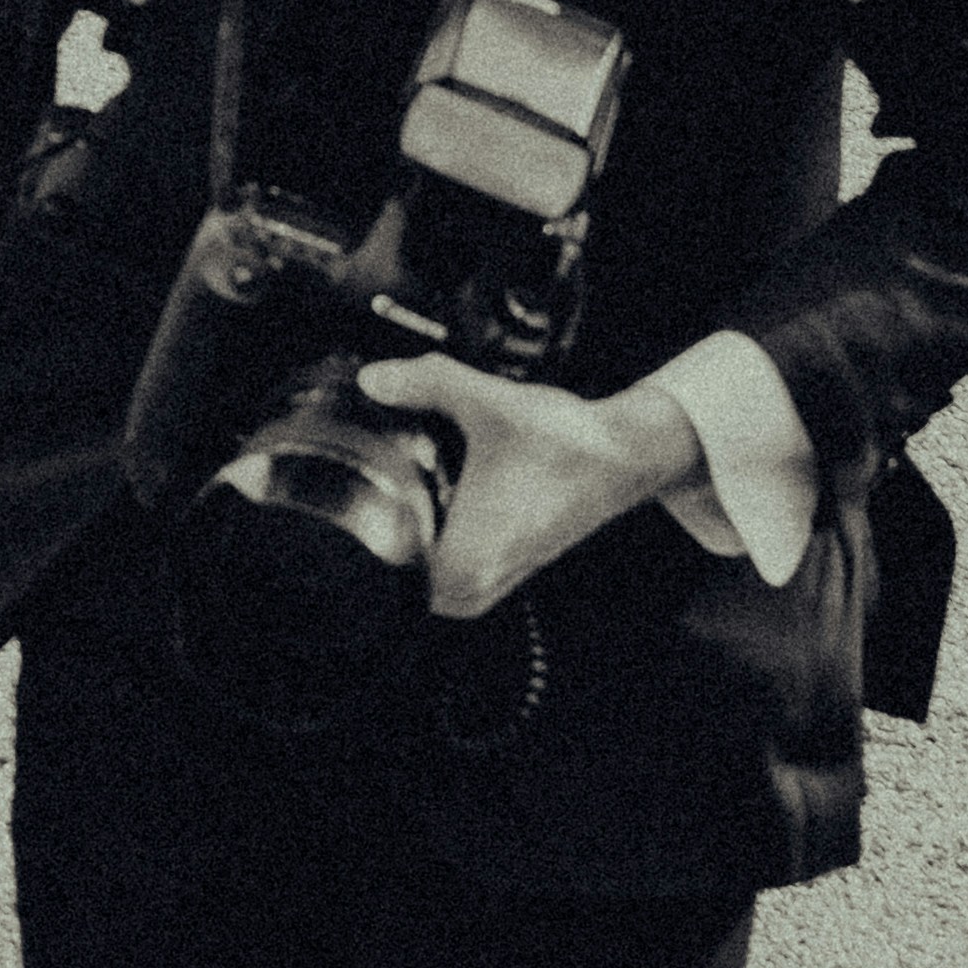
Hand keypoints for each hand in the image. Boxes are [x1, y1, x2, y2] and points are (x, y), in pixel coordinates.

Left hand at [355, 355, 697, 619]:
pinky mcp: (495, 571)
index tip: (343, 493)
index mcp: (460, 566)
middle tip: (378, 472)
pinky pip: (437, 561)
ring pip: (413, 565)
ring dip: (405, 525)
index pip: (373, 573)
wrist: (624, 456)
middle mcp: (470, 589)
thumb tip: (370, 379)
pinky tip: (438, 488)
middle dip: (376, 520)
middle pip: (386, 566)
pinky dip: (429, 528)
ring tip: (414, 477)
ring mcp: (484, 585)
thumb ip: (426, 383)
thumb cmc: (565, 442)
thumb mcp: (488, 403)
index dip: (351, 532)